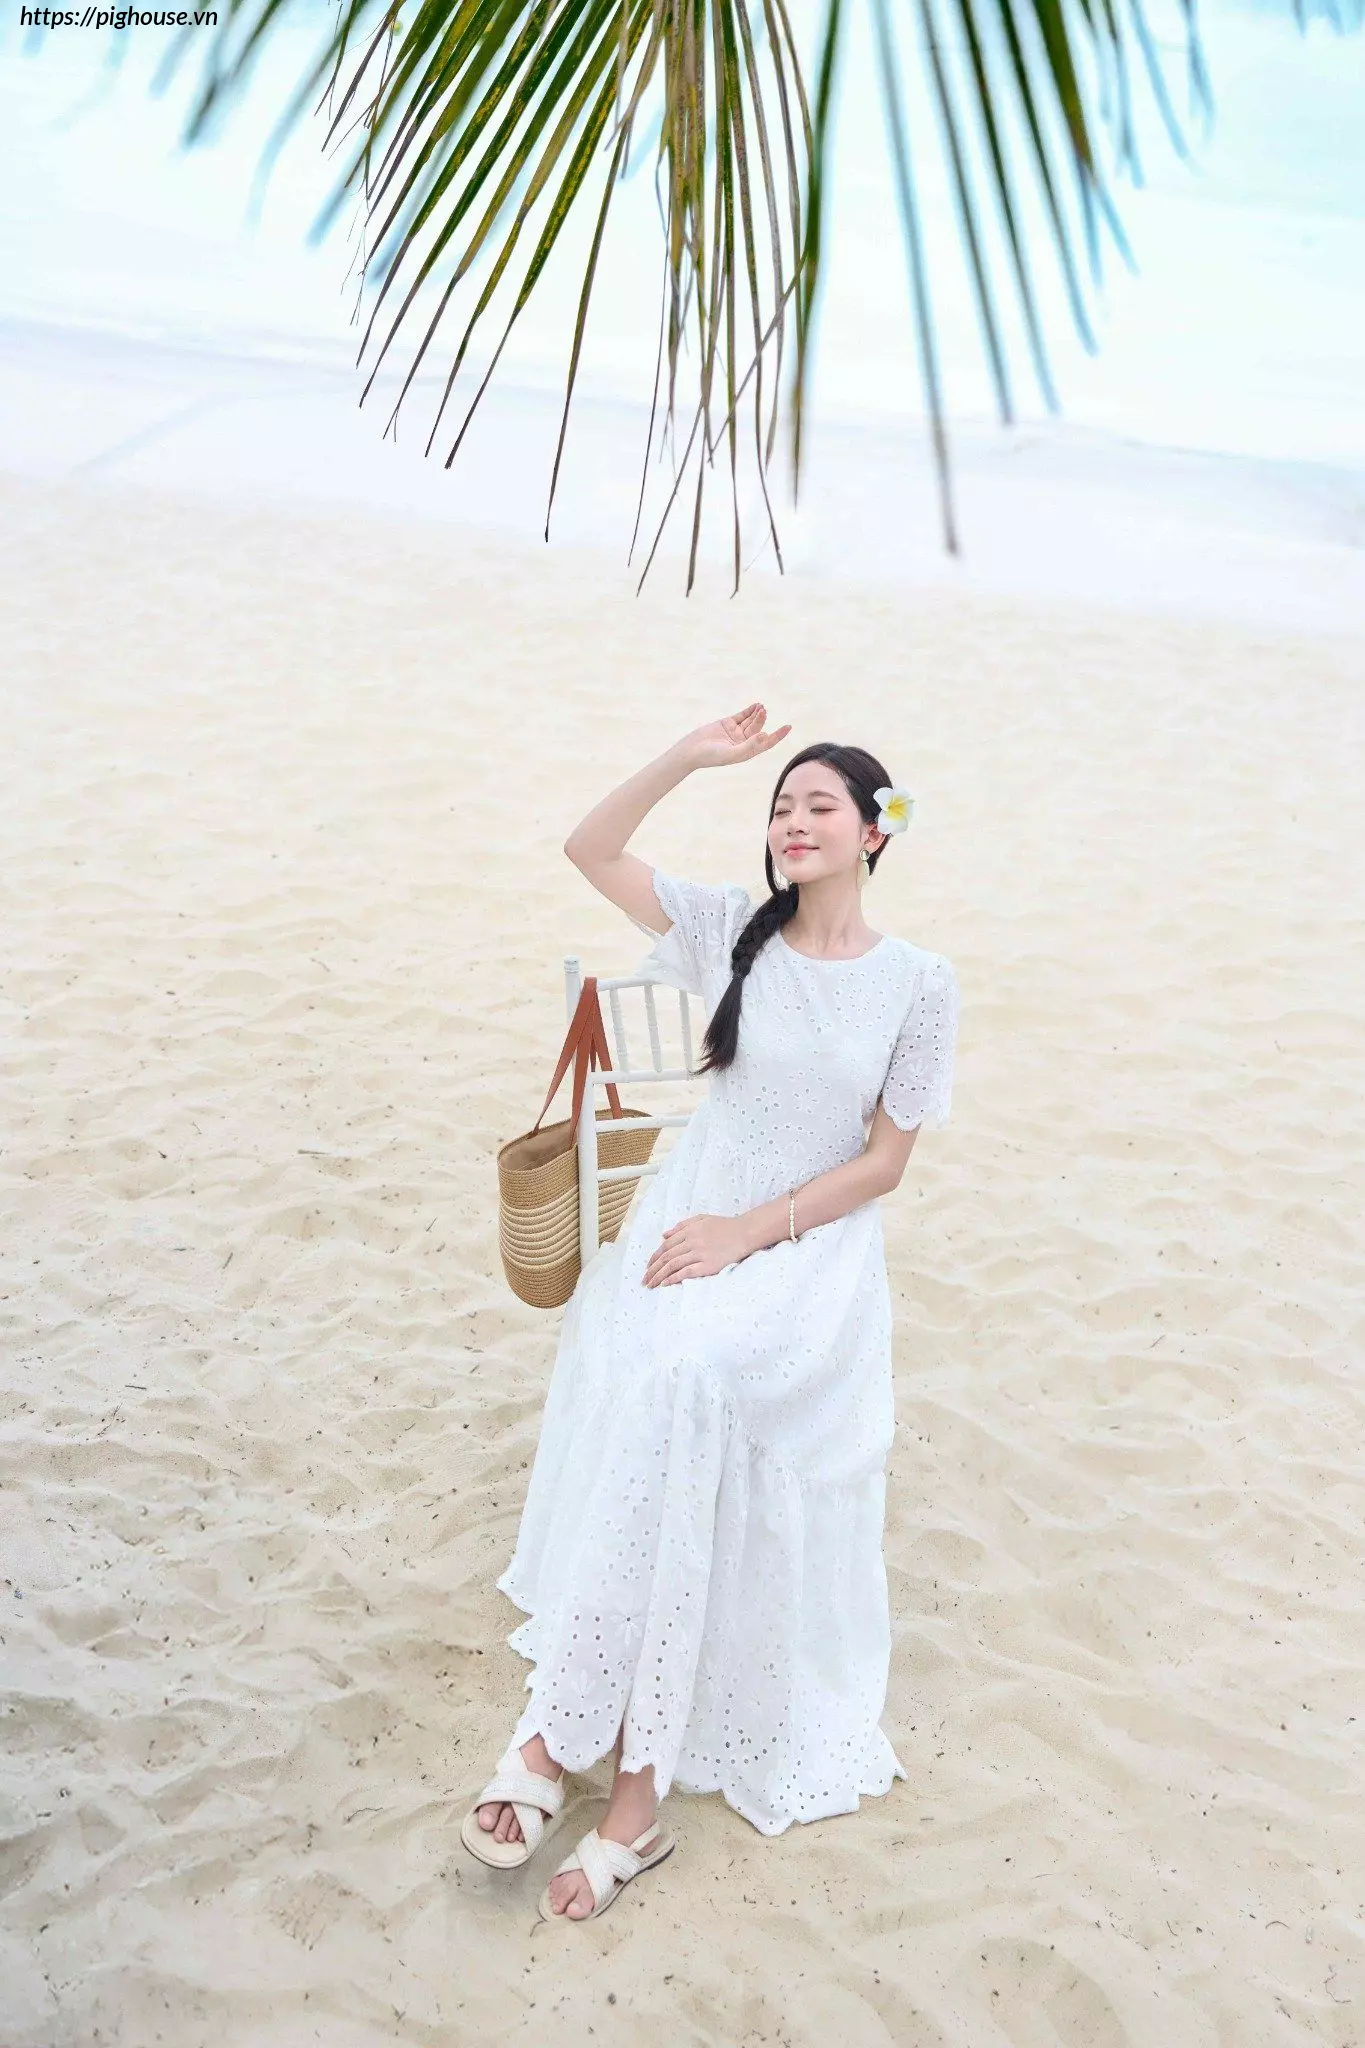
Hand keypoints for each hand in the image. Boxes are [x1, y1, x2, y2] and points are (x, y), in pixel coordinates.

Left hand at [642, 1213, 755, 1286]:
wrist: (745, 1233)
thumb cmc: (724, 1226)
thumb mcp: (702, 1219)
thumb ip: (682, 1226)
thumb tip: (663, 1235)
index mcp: (689, 1230)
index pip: (665, 1246)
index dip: (654, 1257)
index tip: (647, 1267)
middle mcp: (691, 1241)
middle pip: (666, 1257)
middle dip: (652, 1270)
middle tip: (644, 1280)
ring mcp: (699, 1253)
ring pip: (673, 1265)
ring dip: (659, 1276)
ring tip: (651, 1285)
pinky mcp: (708, 1265)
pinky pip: (686, 1272)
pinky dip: (674, 1278)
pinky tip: (665, 1284)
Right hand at [676, 703, 791, 772]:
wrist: (691, 750)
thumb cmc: (711, 756)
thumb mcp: (732, 753)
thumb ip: (749, 745)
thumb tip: (765, 736)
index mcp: (747, 752)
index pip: (766, 743)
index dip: (778, 735)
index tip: (788, 727)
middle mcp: (743, 742)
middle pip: (758, 729)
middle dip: (762, 720)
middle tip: (763, 711)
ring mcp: (735, 732)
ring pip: (750, 721)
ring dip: (757, 714)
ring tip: (761, 707)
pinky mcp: (727, 723)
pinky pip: (741, 716)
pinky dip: (749, 711)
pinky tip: (756, 705)